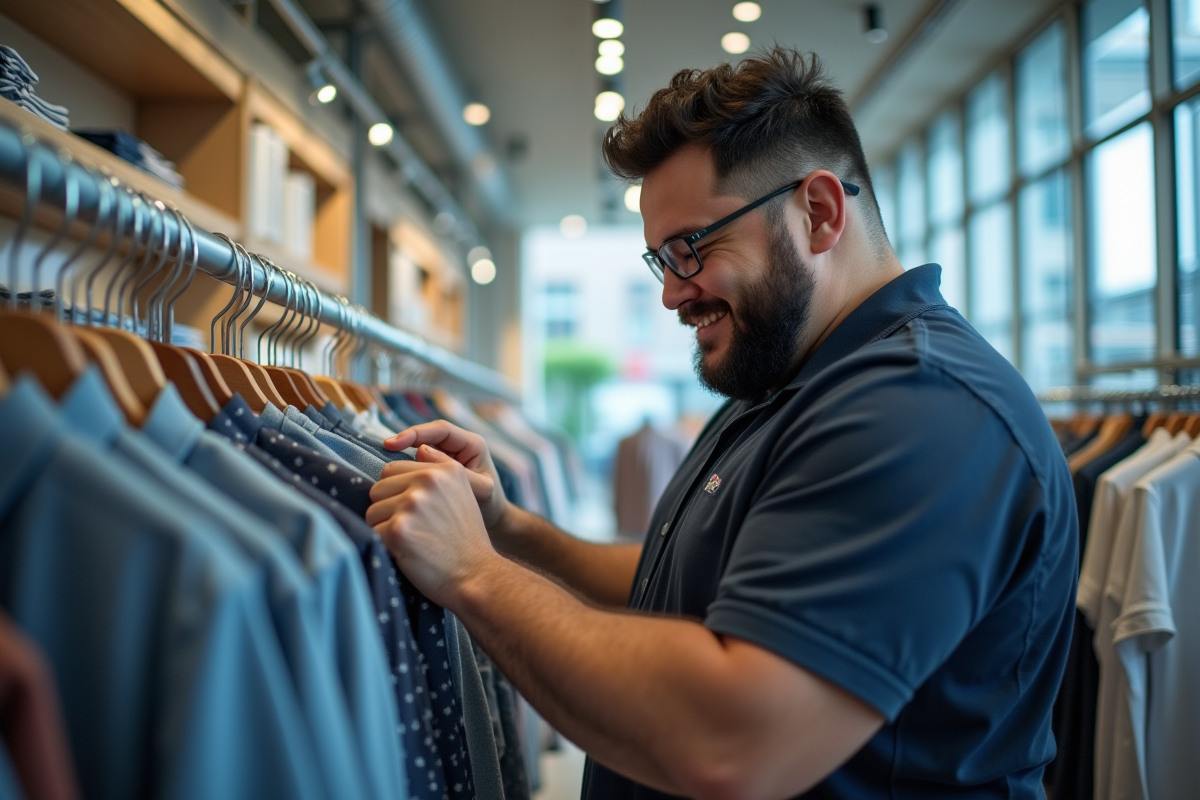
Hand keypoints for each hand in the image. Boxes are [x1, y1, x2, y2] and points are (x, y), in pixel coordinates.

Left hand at [367, 448, 498, 606]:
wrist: (477, 575)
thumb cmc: (464, 541)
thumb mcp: (459, 496)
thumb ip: (431, 480)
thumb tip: (390, 477)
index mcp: (444, 469)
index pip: (392, 470)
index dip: (397, 493)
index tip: (414, 513)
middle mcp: (428, 480)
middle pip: (378, 488)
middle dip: (387, 509)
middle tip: (412, 529)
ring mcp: (412, 504)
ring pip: (372, 511)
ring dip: (384, 528)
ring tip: (411, 541)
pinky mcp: (399, 529)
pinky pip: (372, 533)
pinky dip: (384, 546)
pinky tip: (407, 553)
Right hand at [384, 421, 510, 531]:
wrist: (492, 520)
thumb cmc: (489, 505)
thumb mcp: (480, 490)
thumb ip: (456, 473)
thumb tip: (422, 451)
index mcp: (472, 445)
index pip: (441, 430)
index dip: (416, 432)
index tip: (394, 443)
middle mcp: (458, 446)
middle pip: (427, 435)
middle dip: (406, 440)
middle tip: (385, 448)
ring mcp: (446, 457)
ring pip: (420, 447)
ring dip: (403, 452)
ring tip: (387, 461)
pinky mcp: (437, 468)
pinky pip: (419, 462)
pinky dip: (406, 467)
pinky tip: (393, 475)